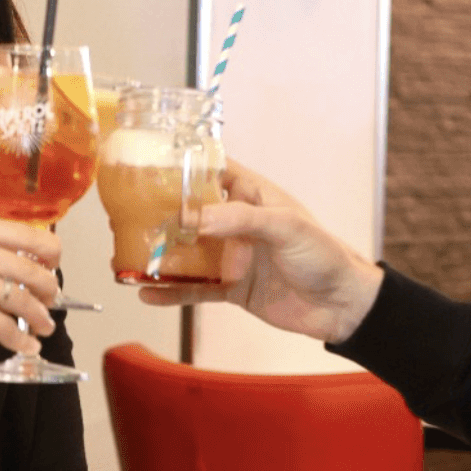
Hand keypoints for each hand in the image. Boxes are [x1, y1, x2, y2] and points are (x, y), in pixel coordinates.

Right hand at [0, 215, 59, 403]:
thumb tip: (28, 262)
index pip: (24, 232)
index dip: (48, 250)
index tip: (54, 262)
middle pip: (32, 266)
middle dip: (50, 286)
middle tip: (52, 297)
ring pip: (26, 299)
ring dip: (41, 316)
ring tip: (43, 325)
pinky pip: (12, 329)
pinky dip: (23, 341)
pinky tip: (28, 344)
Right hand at [135, 161, 383, 344]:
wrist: (342, 306)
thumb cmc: (325, 255)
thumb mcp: (286, 227)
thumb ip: (241, 219)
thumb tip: (193, 219)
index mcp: (253, 197)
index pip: (213, 171)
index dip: (185, 165)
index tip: (151, 165)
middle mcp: (237, 224)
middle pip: (190, 214)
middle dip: (160, 216)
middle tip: (127, 218)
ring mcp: (232, 256)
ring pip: (187, 253)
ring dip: (160, 256)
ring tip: (129, 259)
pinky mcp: (231, 288)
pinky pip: (195, 288)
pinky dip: (171, 292)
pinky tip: (148, 293)